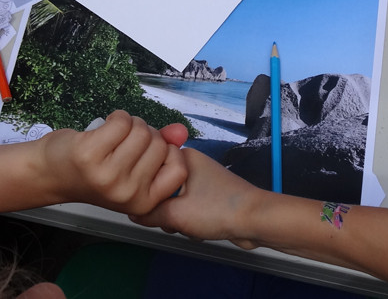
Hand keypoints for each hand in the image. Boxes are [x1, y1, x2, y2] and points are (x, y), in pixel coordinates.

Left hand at [35, 111, 186, 215]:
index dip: (169, 153)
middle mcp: (128, 193)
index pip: (179, 170)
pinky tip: (105, 127)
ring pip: (141, 130)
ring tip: (114, 136)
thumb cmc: (95, 172)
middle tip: (125, 145)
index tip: (150, 152)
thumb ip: (161, 151)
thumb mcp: (133, 169)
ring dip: (130, 124)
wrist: (50, 173)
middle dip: (146, 135)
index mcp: (143, 202)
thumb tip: (181, 131)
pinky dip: (117, 117)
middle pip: (160, 144)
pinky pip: (122, 121)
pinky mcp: (91, 154)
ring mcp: (109, 175)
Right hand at [131, 148, 266, 248]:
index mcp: (184, 158)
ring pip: (175, 203)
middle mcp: (193, 165)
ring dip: (179, 219)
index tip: (144, 204)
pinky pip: (189, 210)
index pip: (150, 169)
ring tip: (190, 226)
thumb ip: (148, 213)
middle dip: (165, 210)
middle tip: (172, 220)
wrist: (255, 221)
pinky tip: (200, 230)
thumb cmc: (218, 210)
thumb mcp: (175, 214)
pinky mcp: (211, 198)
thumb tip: (132, 212)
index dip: (145, 189)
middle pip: (162, 189)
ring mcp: (203, 182)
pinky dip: (191, 222)